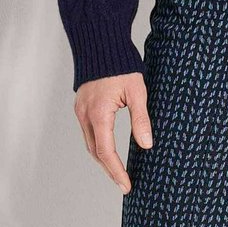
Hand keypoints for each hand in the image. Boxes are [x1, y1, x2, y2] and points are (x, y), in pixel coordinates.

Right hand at [74, 73, 152, 193]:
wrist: (99, 40)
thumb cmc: (121, 64)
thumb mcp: (137, 92)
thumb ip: (141, 120)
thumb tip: (146, 145)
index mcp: (98, 113)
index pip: (106, 152)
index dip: (116, 171)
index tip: (127, 186)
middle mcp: (85, 114)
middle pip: (95, 152)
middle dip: (110, 170)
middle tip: (125, 184)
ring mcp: (81, 110)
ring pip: (90, 143)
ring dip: (103, 159)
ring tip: (118, 172)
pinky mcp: (81, 105)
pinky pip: (88, 132)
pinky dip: (98, 145)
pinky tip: (108, 151)